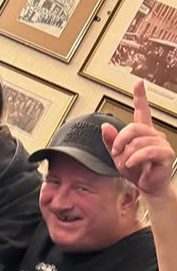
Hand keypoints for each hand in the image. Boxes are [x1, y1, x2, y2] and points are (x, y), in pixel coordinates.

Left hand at [102, 80, 175, 196]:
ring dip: (127, 154)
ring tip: (126, 163)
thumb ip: (111, 141)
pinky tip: (131, 164)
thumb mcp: (118, 156)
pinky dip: (136, 158)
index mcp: (143, 132)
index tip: (138, 83)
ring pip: (139, 141)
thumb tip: (105, 127)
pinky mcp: (166, 154)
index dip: (140, 96)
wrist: (147, 186)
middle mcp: (154, 134)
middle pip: (134, 127)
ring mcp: (161, 143)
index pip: (142, 110)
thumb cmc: (135, 171)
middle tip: (116, 152)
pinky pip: (147, 151)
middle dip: (121, 140)